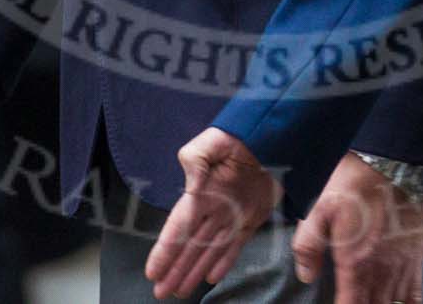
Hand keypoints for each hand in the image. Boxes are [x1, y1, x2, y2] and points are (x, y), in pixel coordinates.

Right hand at [145, 127, 282, 298]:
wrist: (271, 134)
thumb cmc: (238, 136)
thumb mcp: (210, 143)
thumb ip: (195, 162)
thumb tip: (191, 189)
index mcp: (200, 193)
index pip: (177, 229)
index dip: (164, 252)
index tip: (152, 272)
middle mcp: (213, 208)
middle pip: (190, 246)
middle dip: (174, 270)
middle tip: (161, 292)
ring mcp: (233, 214)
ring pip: (209, 251)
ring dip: (194, 271)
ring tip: (179, 291)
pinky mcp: (253, 217)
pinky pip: (235, 246)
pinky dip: (223, 262)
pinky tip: (211, 278)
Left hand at [291, 153, 422, 303]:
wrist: (390, 163)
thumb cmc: (352, 186)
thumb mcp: (318, 210)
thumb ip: (308, 247)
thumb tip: (306, 276)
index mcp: (355, 264)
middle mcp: (381, 271)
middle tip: (353, 301)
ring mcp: (402, 265)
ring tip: (370, 301)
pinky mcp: (417, 256)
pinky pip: (417, 294)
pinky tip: (398, 303)